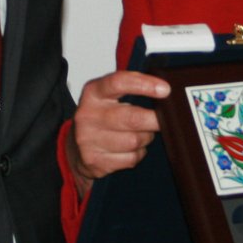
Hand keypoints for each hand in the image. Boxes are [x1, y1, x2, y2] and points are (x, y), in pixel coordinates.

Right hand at [67, 71, 168, 193]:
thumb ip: (130, 88)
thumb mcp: (108, 96)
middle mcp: (88, 115)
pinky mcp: (95, 160)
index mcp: (93, 92)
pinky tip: (129, 149)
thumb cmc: (100, 117)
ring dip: (145, 138)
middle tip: (166, 119)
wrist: (76, 148)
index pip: (119, 82)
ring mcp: (89, 139)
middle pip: (132, 118)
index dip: (144, 84)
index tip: (165, 89)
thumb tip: (163, 90)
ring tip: (139, 134)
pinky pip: (131, 158)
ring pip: (134, 141)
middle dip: (155, 120)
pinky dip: (137, 154)